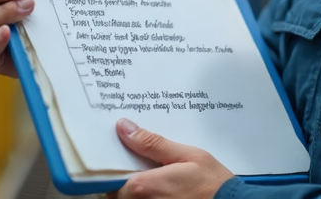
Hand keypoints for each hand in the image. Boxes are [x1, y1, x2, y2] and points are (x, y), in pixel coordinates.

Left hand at [112, 119, 233, 198]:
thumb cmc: (212, 184)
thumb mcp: (186, 155)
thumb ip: (152, 143)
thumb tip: (124, 128)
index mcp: (142, 186)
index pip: (108, 177)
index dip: (112, 165)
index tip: (122, 155)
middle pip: (116, 191)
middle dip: (126, 176)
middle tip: (145, 165)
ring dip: (136, 188)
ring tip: (158, 176)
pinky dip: (146, 196)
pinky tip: (165, 188)